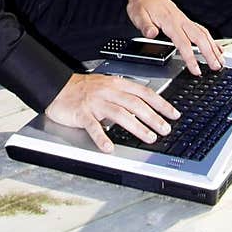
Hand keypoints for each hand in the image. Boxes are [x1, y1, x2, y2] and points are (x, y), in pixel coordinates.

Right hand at [45, 72, 180, 153]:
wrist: (57, 87)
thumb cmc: (83, 89)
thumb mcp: (107, 87)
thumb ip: (124, 96)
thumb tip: (145, 108)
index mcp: (116, 84)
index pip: (144, 92)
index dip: (161, 103)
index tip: (174, 114)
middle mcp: (108, 91)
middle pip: (135, 103)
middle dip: (153, 117)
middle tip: (165, 129)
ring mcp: (95, 102)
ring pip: (120, 113)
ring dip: (137, 127)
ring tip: (149, 137)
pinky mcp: (82, 113)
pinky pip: (93, 126)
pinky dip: (102, 137)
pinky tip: (109, 147)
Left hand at [126, 0, 223, 76]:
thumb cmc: (142, 4)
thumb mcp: (138, 15)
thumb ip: (145, 26)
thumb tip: (151, 34)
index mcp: (169, 21)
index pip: (183, 42)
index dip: (190, 57)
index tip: (196, 69)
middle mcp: (180, 20)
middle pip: (199, 38)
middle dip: (210, 53)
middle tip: (217, 67)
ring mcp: (184, 20)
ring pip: (203, 34)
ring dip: (213, 47)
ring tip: (221, 60)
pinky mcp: (185, 20)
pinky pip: (202, 30)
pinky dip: (211, 39)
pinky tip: (216, 47)